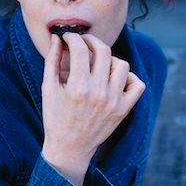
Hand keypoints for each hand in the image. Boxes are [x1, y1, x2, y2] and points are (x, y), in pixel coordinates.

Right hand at [41, 33, 144, 185]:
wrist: (70, 148)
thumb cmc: (55, 119)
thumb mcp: (48, 89)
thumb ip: (52, 61)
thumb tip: (57, 38)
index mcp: (78, 87)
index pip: (80, 48)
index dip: (73, 37)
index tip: (69, 38)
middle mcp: (99, 92)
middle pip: (104, 51)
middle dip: (91, 41)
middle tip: (84, 44)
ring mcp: (114, 101)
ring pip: (122, 65)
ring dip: (110, 59)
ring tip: (99, 64)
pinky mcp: (124, 109)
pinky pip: (137, 85)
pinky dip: (129, 78)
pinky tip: (115, 79)